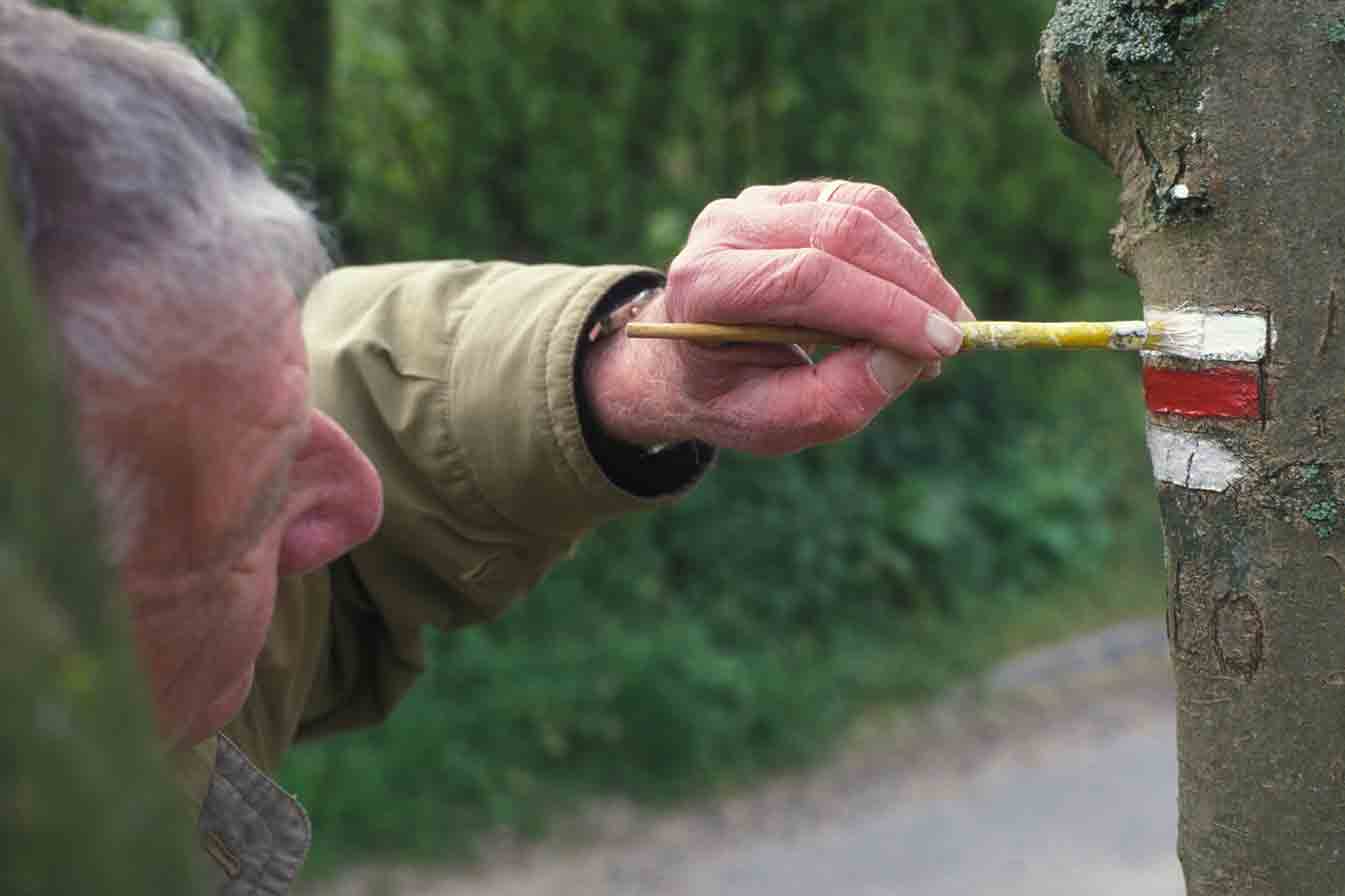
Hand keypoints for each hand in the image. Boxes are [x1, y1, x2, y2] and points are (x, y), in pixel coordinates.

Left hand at [583, 180, 972, 455]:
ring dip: (916, 265)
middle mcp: (724, 229)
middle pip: (840, 232)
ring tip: (938, 325)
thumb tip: (909, 357)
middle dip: (914, 286)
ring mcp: (756, 203)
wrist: (688, 360)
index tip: (944, 345)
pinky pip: (864, 204)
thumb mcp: (773, 424)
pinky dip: (904, 249)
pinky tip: (916, 296)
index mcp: (706, 285)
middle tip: (957, 339)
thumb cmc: (731, 396)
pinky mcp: (790, 196)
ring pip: (860, 208)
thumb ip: (837, 399)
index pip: (808, 278)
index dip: (886, 308)